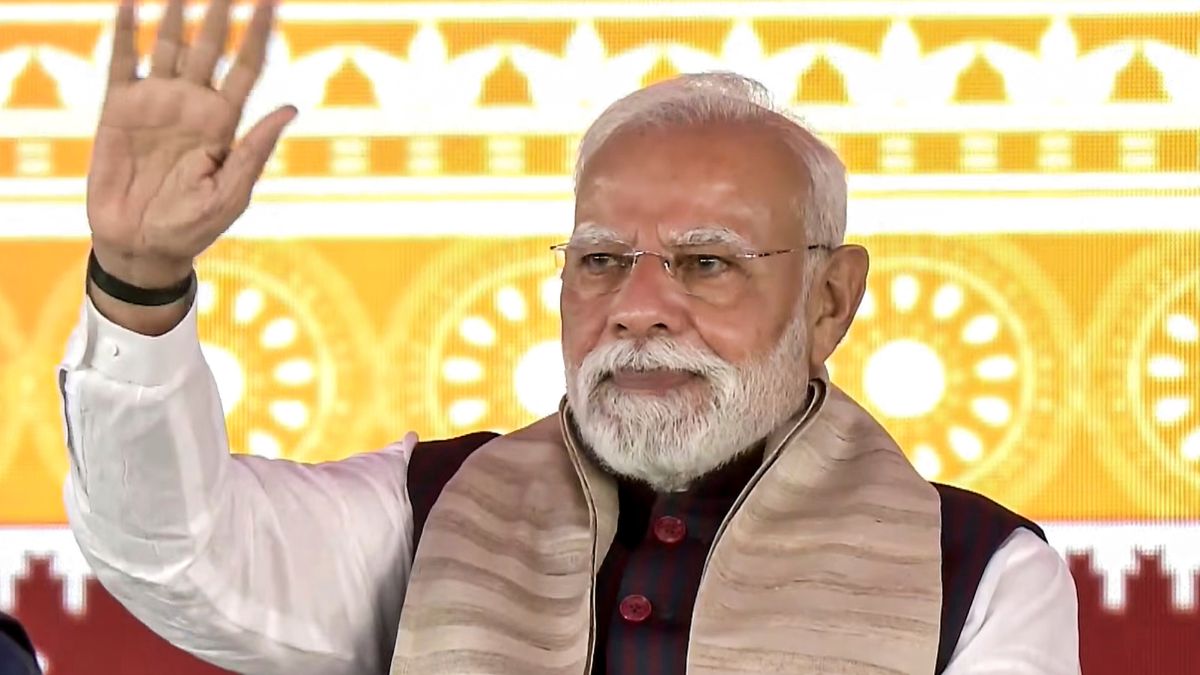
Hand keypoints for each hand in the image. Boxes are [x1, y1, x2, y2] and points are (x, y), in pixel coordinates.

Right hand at [87, 0, 294, 287]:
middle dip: (219, 11)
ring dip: (174, 13)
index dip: (259, 32)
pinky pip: (123, 62)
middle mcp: (193, 104)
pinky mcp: (119, 109)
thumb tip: (291, 108)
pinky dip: (125, 31)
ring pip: (169, 45)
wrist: (141, 246)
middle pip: (210, 46)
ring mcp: (156, 102)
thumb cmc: (193, 227)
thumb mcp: (232, 191)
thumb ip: (256, 148)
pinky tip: (130, 4)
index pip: (247, 65)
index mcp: (225, 121)